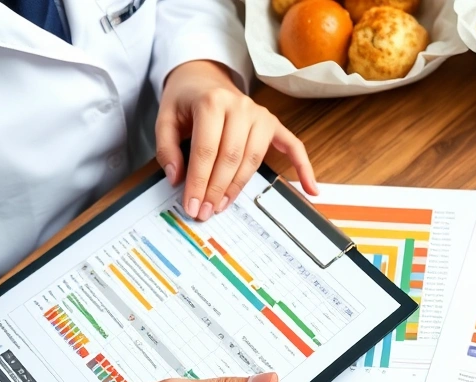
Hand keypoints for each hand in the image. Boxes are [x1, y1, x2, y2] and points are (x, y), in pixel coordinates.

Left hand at [156, 60, 318, 221]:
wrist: (205, 77)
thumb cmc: (186, 100)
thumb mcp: (165, 117)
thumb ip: (167, 148)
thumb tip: (178, 178)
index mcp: (212, 102)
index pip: (206, 151)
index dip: (198, 182)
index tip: (192, 205)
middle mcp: (240, 106)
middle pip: (230, 158)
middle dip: (216, 189)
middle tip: (204, 211)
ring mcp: (260, 114)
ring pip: (253, 159)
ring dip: (238, 187)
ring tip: (222, 206)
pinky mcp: (272, 123)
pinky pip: (292, 146)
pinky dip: (304, 167)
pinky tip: (311, 189)